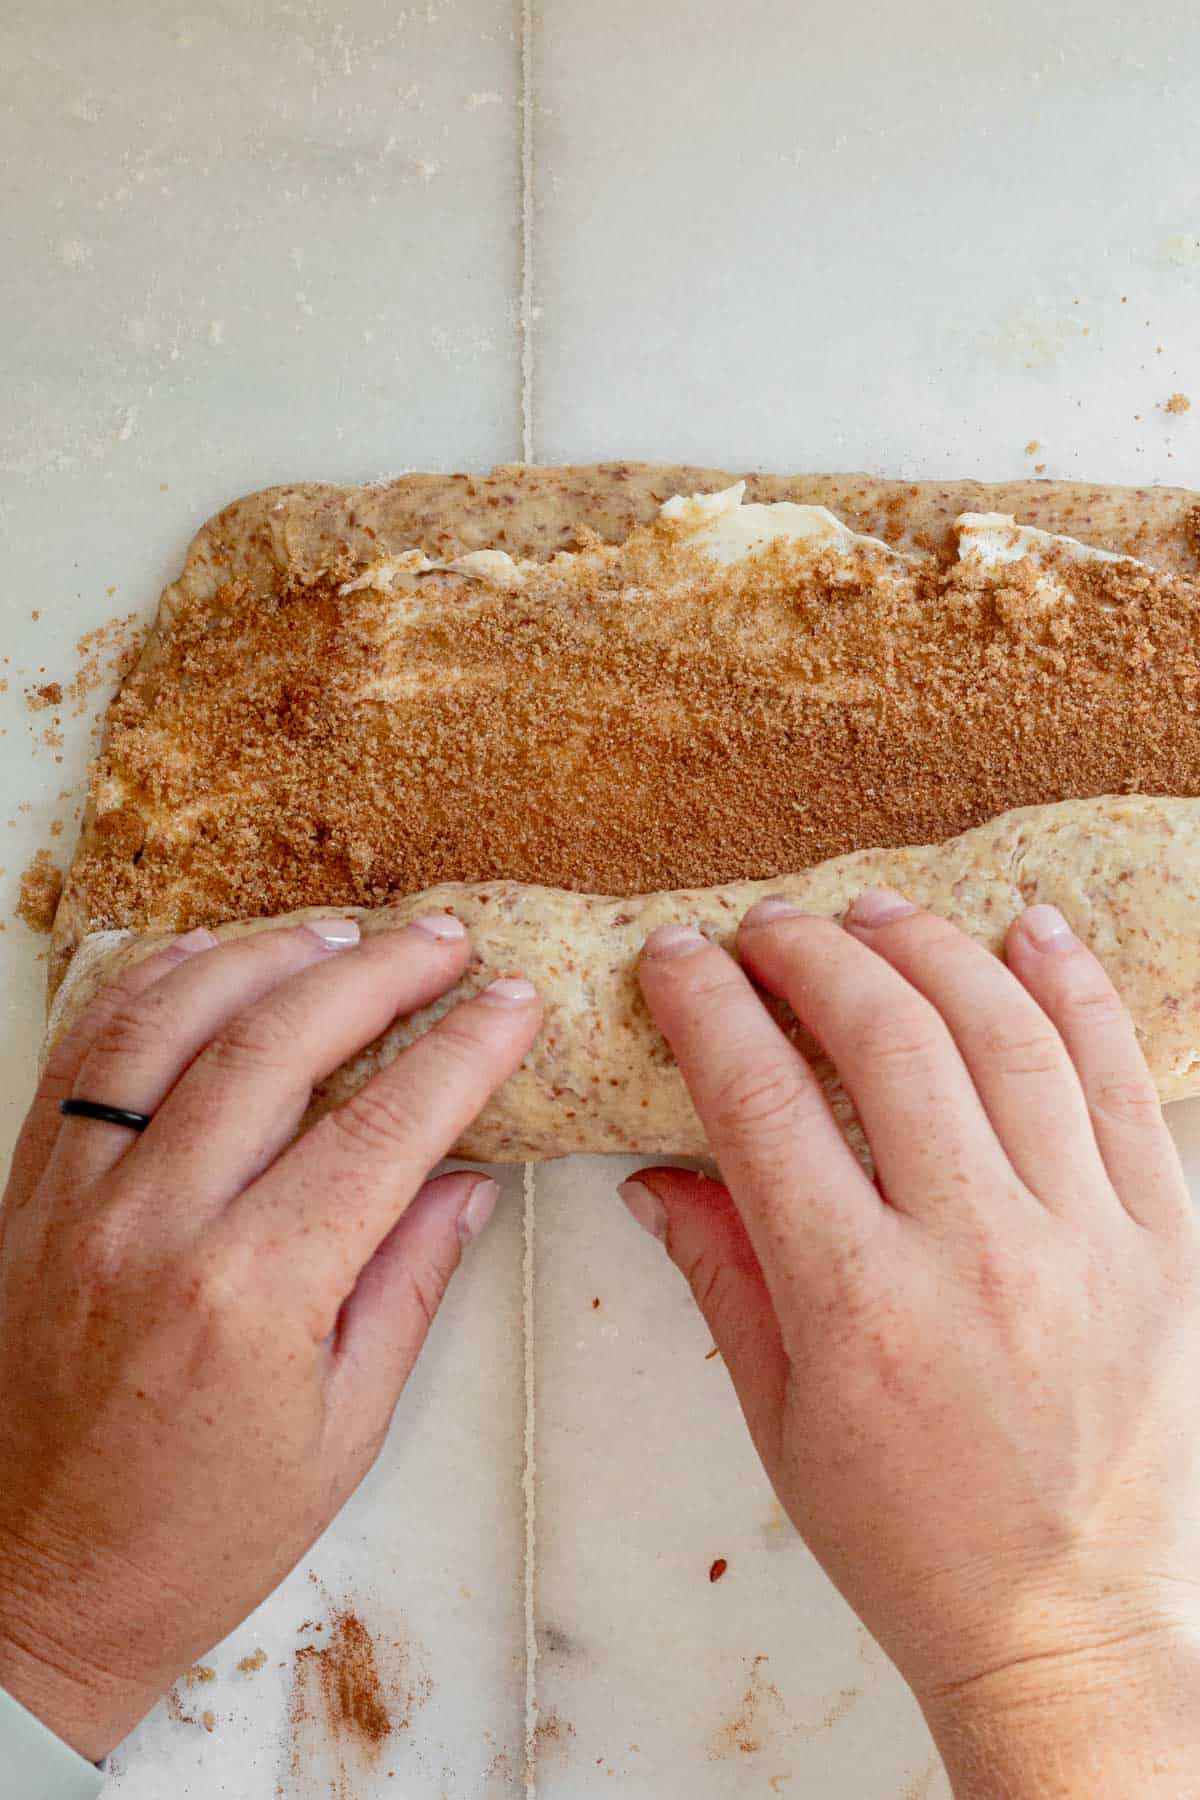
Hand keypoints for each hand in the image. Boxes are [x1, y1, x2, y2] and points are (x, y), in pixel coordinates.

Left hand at [0, 915, 540, 1760]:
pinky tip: (209, 959)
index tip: (515, 1001)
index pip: (383, 1127)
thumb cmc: (193, 1535)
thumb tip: (466, 1176)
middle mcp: (154, 1224)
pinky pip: (85, 1053)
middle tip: (444, 941)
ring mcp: (77, 1199)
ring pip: (170, 1019)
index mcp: (250, 1294)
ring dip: (265, 956)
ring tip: (341, 933)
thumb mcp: (341, 1431)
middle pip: (277, 1042)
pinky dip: (150, 986)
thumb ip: (407, 1284)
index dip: (463, 1050)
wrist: (29, 1587)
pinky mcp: (29, 1193)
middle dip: (377, 973)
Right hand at [628, 894, 1199, 1795]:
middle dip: (809, 955)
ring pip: (1006, 1034)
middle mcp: (977, 1253)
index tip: (678, 959)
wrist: (1067, 1626)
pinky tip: (1030, 928)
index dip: (709, 1009)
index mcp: (860, 1304)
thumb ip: (721, 1276)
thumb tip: (656, 1172)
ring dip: (928, 950)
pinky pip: (1121, 1081)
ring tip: (872, 914)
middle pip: (887, 1038)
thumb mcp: (782, 1419)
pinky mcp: (1165, 1241)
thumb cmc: (908, 1537)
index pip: (763, 1102)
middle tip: (767, 928)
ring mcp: (1087, 1239)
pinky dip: (1075, 991)